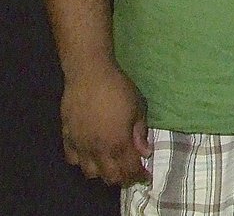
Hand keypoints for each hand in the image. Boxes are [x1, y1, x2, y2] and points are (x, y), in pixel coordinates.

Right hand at [61, 62, 150, 185]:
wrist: (90, 75)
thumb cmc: (119, 88)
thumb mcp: (138, 107)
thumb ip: (140, 133)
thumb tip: (145, 153)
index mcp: (118, 142)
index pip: (129, 169)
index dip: (138, 176)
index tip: (146, 176)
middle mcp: (97, 149)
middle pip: (109, 176)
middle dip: (122, 178)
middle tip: (130, 171)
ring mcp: (80, 145)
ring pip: (90, 172)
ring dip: (102, 172)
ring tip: (111, 164)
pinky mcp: (67, 137)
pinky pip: (72, 159)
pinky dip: (83, 162)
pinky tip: (90, 154)